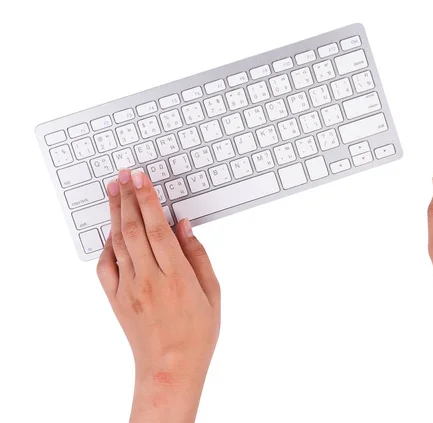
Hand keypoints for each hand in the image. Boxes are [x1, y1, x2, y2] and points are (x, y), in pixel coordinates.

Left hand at [96, 169, 219, 422]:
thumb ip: (197, 256)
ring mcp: (128, 289)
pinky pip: (105, 266)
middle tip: (123, 175)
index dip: (147, 199)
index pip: (157, 228)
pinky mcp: (116, 299)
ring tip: (113, 191)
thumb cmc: (198, 332)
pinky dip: (106, 245)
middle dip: (126, 197)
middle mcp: (149, 279)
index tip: (140, 178)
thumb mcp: (211, 293)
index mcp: (176, 276)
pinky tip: (110, 232)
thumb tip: (184, 225)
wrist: (170, 367)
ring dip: (114, 214)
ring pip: (117, 242)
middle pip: (133, 229)